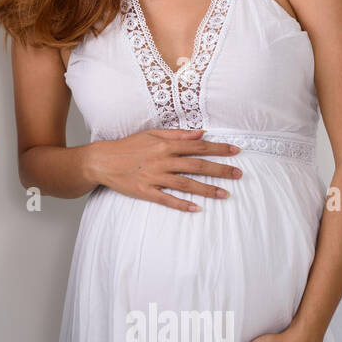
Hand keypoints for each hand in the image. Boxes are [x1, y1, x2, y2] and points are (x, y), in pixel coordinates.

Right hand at [91, 128, 241, 211]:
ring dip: (207, 189)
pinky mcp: (146, 191)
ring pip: (186, 184)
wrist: (102, 160)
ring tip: (225, 194)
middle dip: (220, 170)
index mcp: (165, 145)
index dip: (218, 149)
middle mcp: (163, 161)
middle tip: (238, 174)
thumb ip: (177, 134)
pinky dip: (182, 204)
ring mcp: (154, 177)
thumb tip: (201, 133)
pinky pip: (167, 199)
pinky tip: (197, 209)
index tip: (235, 152)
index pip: (198, 146)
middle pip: (197, 166)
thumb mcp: (152, 134)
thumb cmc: (128, 146)